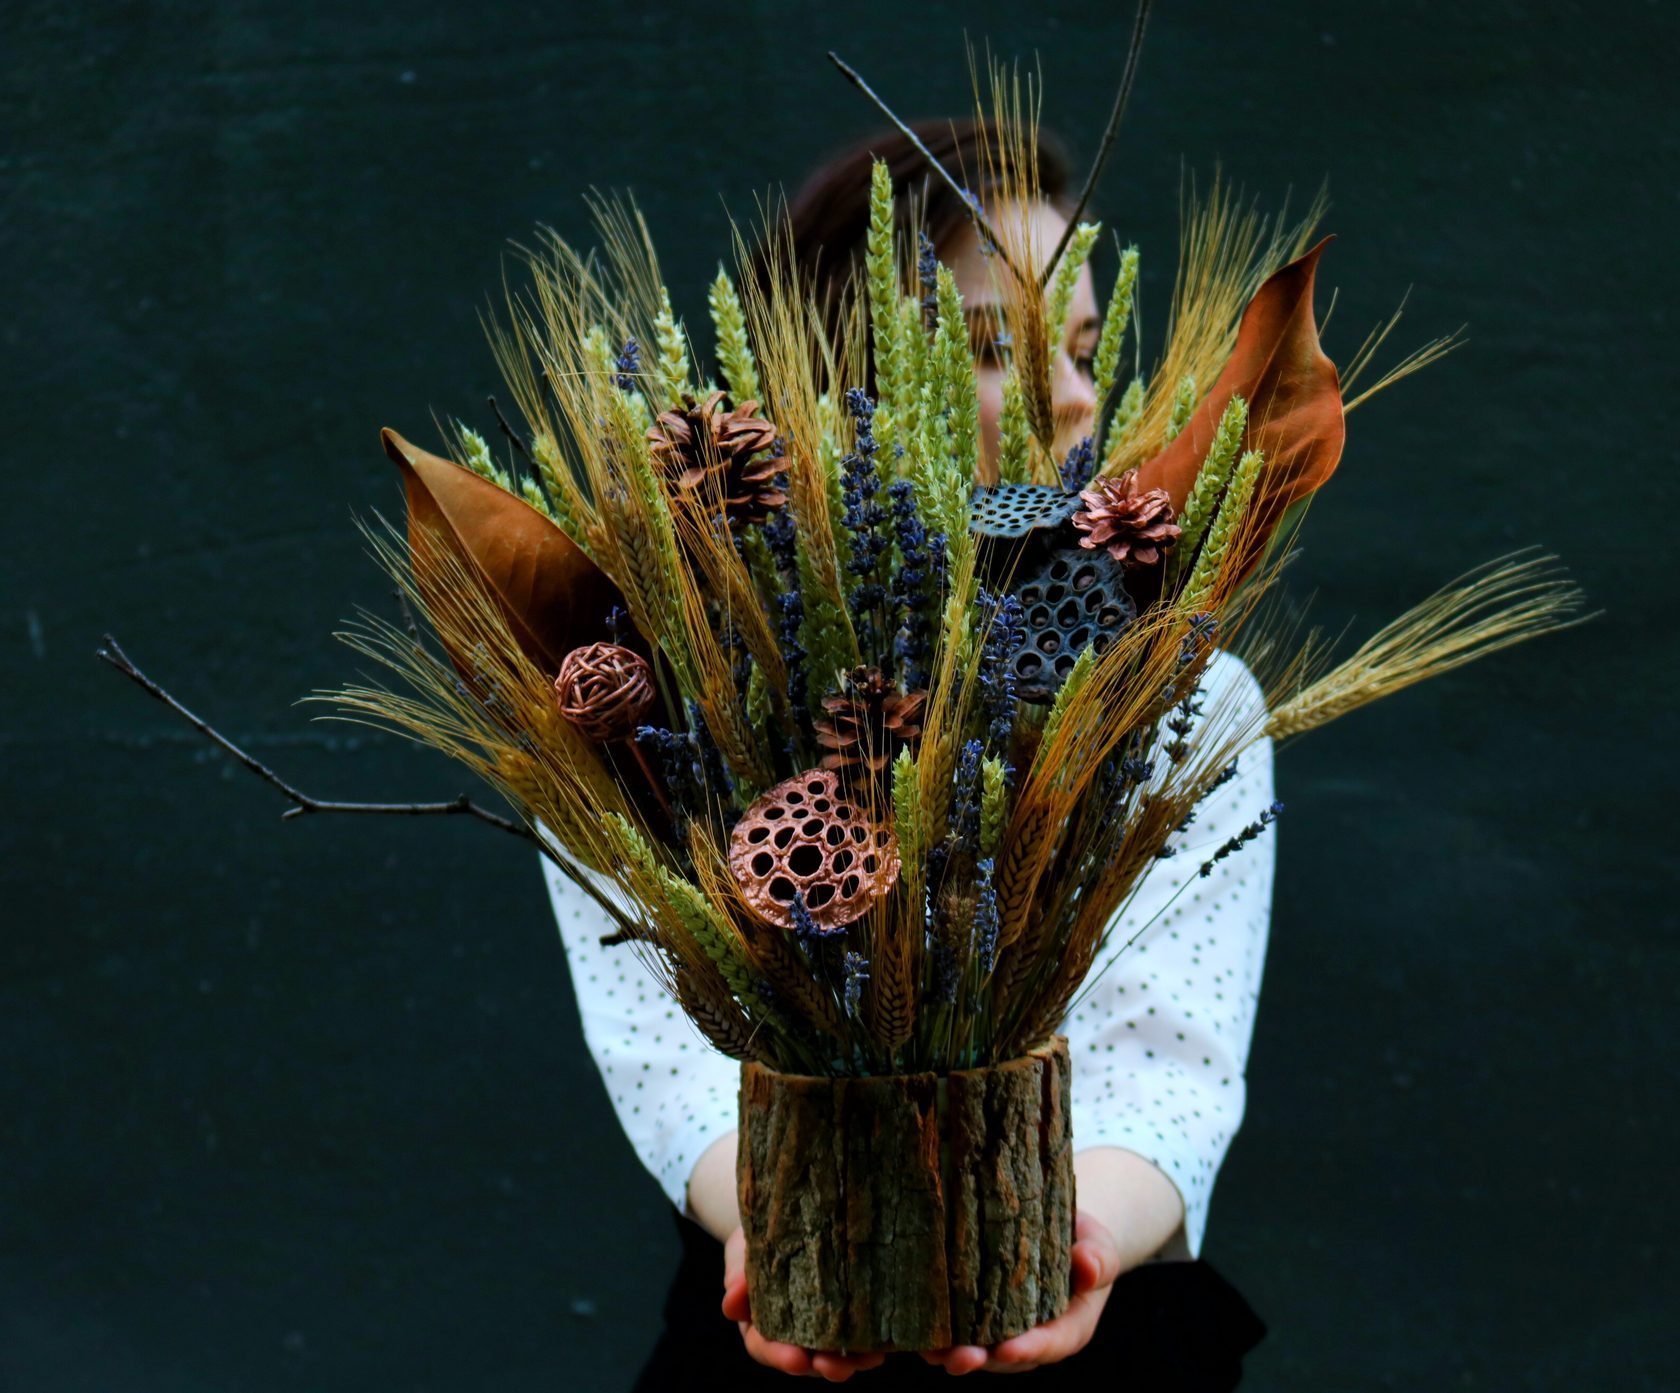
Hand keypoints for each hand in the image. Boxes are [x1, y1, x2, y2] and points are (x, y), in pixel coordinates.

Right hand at [721, 1226, 888, 1381]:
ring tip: (870, 1358)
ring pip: (836, 1353)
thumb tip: (732, 1301)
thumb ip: (738, 1274)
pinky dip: (872, 1341)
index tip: (797, 1360)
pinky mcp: (846, 1315)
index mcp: (759, 1323)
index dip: (780, 1356)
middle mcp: (791, 1333)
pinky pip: (859, 1335)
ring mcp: (820, 1328)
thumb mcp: (741, 1252)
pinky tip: (885, 1342)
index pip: (765, 1347)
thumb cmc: (756, 1241)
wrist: (783, 1218)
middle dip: (822, 1366)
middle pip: (806, 1359)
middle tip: (835, 1367)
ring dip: (853, 1360)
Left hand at [917, 1210, 1123, 1374]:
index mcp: (1067, 1328)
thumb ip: (1098, 1259)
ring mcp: (1002, 1330)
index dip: (1028, 1348)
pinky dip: (936, 1329)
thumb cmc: (1084, 1243)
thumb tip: (1088, 1265)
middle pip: (1004, 1356)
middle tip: (957, 1358)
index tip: (1007, 1349)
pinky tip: (913, 1325)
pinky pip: (956, 1328)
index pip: (1049, 1344)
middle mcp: (1031, 1337)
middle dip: (980, 1359)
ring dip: (950, 1352)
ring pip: (976, 1348)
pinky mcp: (976, 1314)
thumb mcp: (1099, 1247)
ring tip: (929, 1349)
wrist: (1062, 1233)